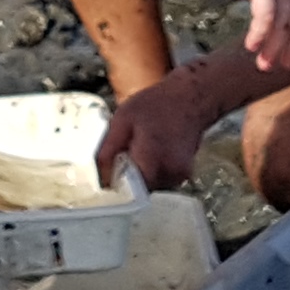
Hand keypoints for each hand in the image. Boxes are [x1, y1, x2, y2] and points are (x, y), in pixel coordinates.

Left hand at [101, 76, 215, 192]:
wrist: (190, 98)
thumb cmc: (156, 104)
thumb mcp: (122, 120)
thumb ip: (108, 150)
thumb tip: (100, 178)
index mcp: (151, 163)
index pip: (126, 191)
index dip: (115, 181)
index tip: (110, 168)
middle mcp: (169, 175)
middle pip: (138, 189)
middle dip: (127, 175)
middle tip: (126, 149)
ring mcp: (179, 176)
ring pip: (150, 185)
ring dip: (141, 172)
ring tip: (142, 146)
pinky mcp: (183, 174)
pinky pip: (161, 179)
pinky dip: (153, 169)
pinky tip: (152, 149)